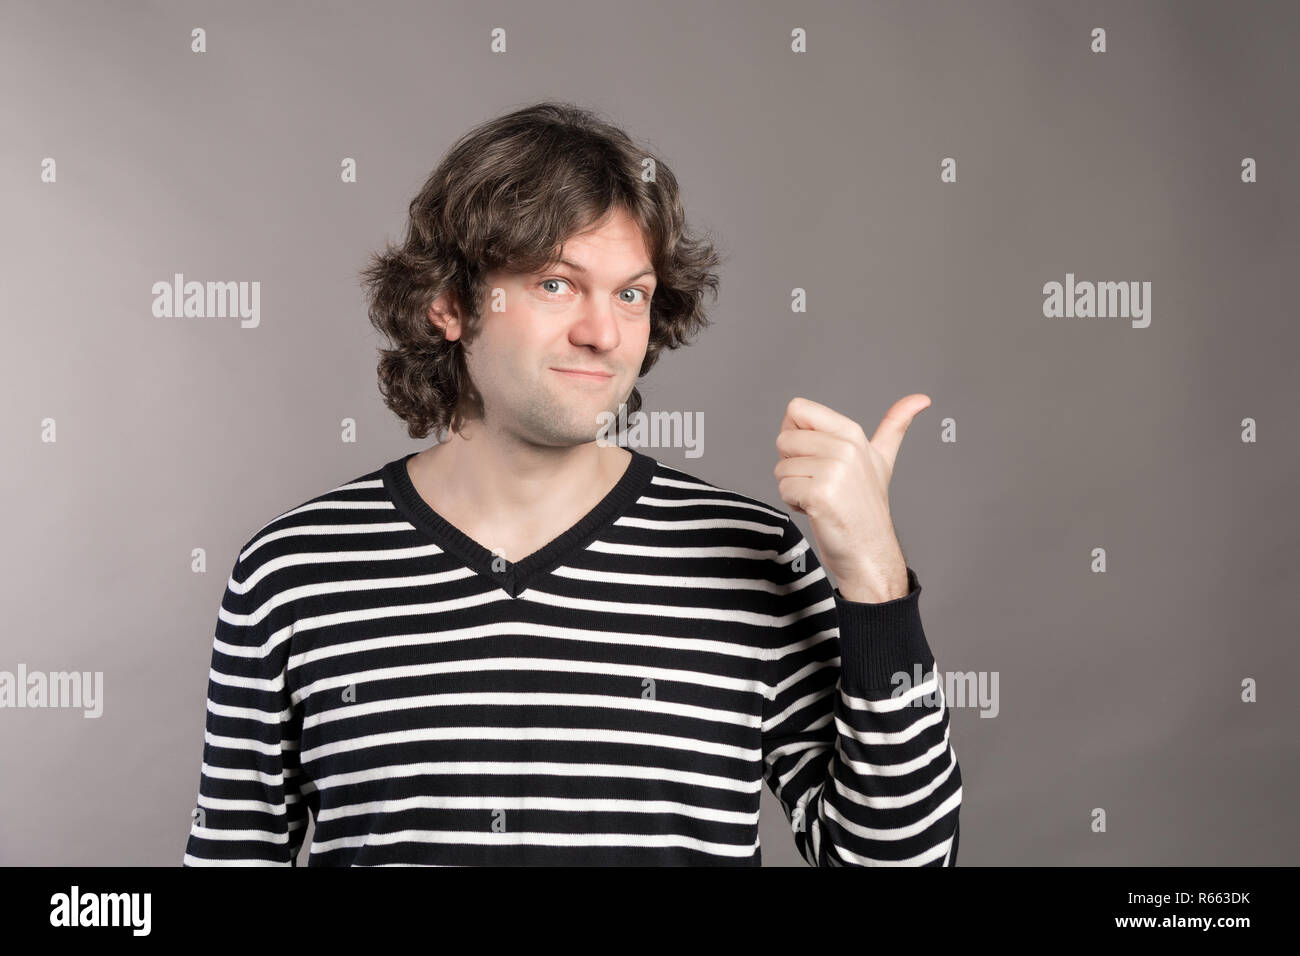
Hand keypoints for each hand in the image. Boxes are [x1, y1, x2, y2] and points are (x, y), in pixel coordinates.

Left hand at [773, 394, 929, 602]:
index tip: (814, 455)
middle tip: (821, 483)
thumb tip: (921, 399)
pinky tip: (817, 511)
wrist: (870, 551)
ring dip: (794, 487)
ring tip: (822, 499)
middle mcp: (844, 447)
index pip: (796, 409)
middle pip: (784, 440)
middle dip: (793, 465)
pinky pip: (784, 489)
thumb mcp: (881, 459)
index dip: (795, 434)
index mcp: (852, 433)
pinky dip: (794, 504)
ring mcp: (833, 470)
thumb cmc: (867, 506)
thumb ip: (895, 426)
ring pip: (781, 468)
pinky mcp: (820, 494)